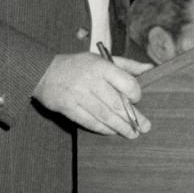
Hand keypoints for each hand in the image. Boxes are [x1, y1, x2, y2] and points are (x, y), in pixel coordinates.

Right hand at [32, 53, 150, 137]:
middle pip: (116, 103)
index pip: (126, 83)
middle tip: (144, 127)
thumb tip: (150, 69)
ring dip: (120, 127)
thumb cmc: (78, 65)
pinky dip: (102, 128)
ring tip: (131, 134)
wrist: (43, 72)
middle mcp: (90, 80)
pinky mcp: (67, 107)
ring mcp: (78, 94)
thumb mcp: (100, 58)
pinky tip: (111, 131)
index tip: (137, 100)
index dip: (135, 94)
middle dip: (132, 118)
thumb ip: (126, 64)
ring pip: (104, 115)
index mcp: (101, 66)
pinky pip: (88, 121)